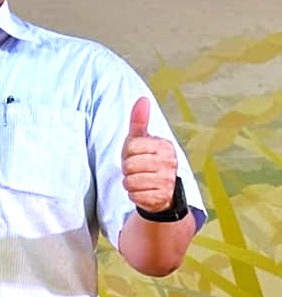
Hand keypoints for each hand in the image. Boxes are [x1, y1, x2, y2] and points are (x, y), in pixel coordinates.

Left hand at [121, 96, 178, 212]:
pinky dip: (134, 195)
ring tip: (140, 180)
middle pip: (129, 165)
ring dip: (129, 183)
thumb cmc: (146, 160)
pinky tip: (143, 191)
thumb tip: (142, 99)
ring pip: (130, 182)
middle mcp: (169, 162)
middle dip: (127, 169)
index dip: (127, 153)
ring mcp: (167, 180)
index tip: (135, 155)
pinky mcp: (162, 197)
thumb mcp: (141, 140)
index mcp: (164, 146)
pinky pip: (134, 196)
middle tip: (136, 170)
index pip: (131, 146)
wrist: (161, 190)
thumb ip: (139, 121)